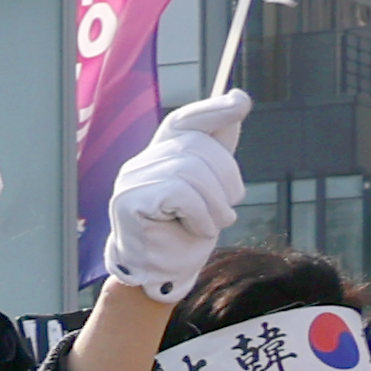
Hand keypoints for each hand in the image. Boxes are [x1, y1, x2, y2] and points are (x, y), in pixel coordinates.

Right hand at [101, 79, 250, 300]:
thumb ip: (221, 147)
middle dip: (226, 178)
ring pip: (190, 171)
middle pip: (196, 147)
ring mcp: (132, 180)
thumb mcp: (212, 186)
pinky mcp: (129, 202)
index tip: (240, 103)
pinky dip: (200, 215)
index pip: (185, 120)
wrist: (164, 273)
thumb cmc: (187, 232)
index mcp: (160, 155)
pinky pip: (179, 193)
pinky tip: (198, 229)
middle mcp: (142, 162)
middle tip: (229, 209)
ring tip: (216, 224)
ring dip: (215, 203)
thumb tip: (239, 97)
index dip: (212, 111)